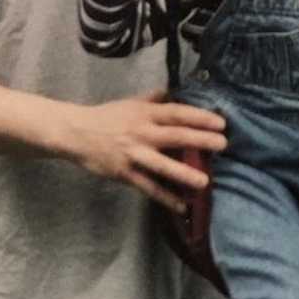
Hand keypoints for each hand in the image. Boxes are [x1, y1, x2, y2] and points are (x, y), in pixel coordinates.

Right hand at [63, 90, 226, 213]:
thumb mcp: (132, 102)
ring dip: (183, 173)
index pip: (177, 113)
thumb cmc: (107, 116)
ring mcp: (133, 155)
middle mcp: (142, 133)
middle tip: (223, 144)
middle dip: (199, 140)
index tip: (220, 122)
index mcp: (145, 114)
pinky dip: (164, 197)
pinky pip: (148, 187)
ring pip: (161, 166)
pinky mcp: (125, 174)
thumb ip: (155, 99)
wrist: (76, 133)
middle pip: (174, 136)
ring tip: (204, 181)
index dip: (199, 117)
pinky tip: (181, 206)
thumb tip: (176, 92)